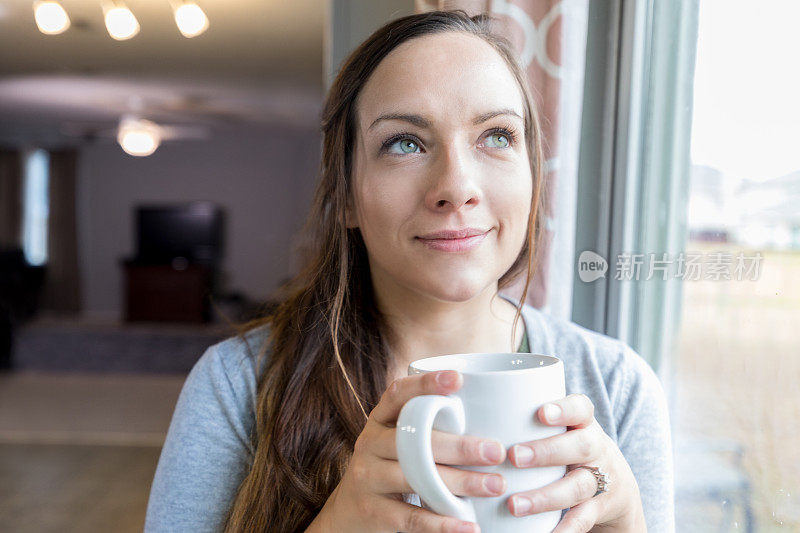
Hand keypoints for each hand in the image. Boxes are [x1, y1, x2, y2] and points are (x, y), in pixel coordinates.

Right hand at [311, 370, 506, 532]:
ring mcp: (368, 478)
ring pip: (417, 478)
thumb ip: (425, 429)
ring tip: (495, 485)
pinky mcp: (373, 512)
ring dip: (461, 483)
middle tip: (496, 451)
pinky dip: (443, 525)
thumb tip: (490, 414)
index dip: (425, 384)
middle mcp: (369, 444)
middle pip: (414, 441)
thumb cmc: (389, 469)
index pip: (397, 394)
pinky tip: (469, 527)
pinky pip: (412, 518)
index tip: (457, 378)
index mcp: (379, 421)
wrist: (348, 514)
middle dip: (460, 446)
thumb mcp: (397, 443)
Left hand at [505, 394, 645, 531]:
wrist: (617, 486)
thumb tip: (474, 411)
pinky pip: (582, 520)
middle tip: (514, 456)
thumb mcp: (564, 429)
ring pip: (578, 487)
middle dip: (547, 452)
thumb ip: (530, 420)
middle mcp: (596, 449)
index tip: (541, 413)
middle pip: (580, 447)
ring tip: (514, 505)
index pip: (581, 408)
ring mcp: (600, 480)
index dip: (564, 409)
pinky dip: (564, 529)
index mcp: (584, 424)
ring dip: (545, 497)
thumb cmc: (570, 447)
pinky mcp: (597, 509)